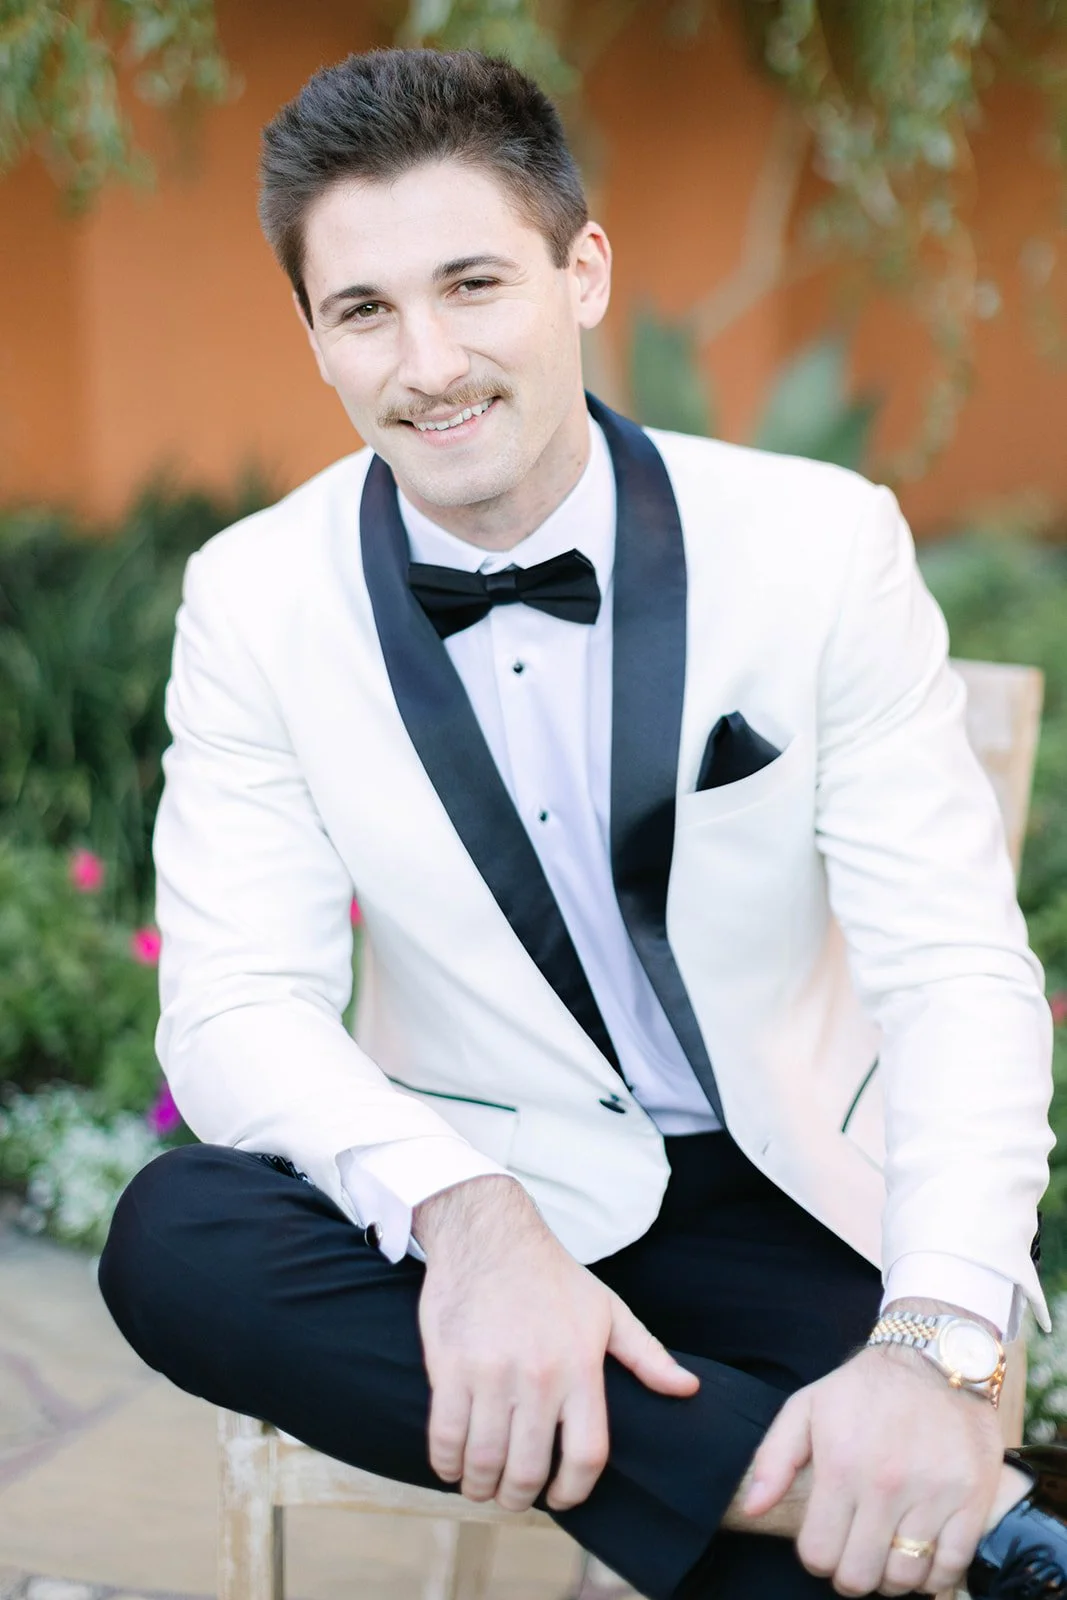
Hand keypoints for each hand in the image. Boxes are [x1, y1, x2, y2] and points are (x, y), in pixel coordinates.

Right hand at [413, 1174, 698, 1512]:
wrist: (489, 1234)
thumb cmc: (551, 1275)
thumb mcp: (607, 1309)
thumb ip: (647, 1355)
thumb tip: (688, 1390)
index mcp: (581, 1368)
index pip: (586, 1456)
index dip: (574, 1492)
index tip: (561, 1498)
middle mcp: (538, 1377)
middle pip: (528, 1470)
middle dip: (519, 1497)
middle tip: (514, 1495)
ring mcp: (490, 1373)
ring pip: (484, 1461)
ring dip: (482, 1486)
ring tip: (483, 1484)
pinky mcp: (450, 1367)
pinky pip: (445, 1437)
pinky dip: (446, 1463)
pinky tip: (452, 1463)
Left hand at [743, 1341, 1003, 1595]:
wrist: (936, 1357)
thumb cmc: (865, 1387)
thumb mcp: (807, 1406)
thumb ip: (774, 1458)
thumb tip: (752, 1507)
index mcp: (841, 1464)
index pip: (819, 1555)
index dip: (817, 1557)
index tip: (826, 1542)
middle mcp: (886, 1484)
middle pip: (860, 1577)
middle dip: (851, 1573)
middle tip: (856, 1552)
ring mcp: (933, 1494)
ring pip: (905, 1580)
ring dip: (891, 1576)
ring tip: (888, 1550)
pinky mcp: (972, 1498)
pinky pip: (950, 1567)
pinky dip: (934, 1573)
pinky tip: (922, 1550)